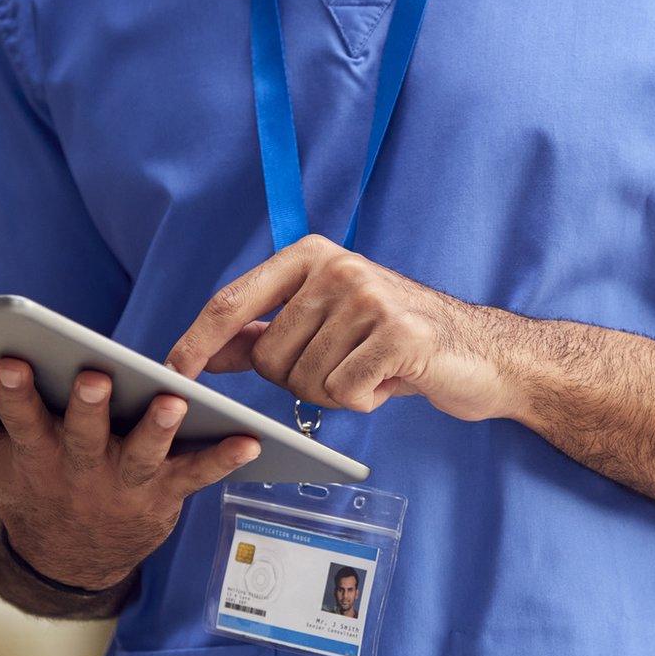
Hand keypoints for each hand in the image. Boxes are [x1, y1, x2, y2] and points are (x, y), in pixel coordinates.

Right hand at [0, 360, 261, 589]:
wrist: (75, 555)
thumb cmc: (28, 487)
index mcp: (33, 453)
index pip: (20, 419)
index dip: (16, 393)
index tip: (11, 360)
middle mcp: (80, 468)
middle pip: (84, 435)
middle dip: (88, 407)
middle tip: (93, 376)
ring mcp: (125, 482)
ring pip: (142, 454)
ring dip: (158, 429)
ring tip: (171, 402)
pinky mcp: (166, 493)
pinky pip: (198, 475)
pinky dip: (224, 459)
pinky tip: (250, 440)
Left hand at [167, 235, 518, 421]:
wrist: (483, 353)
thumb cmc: (396, 340)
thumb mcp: (326, 325)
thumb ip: (265, 332)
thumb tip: (203, 351)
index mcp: (312, 255)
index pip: (232, 301)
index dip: (196, 343)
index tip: (171, 375)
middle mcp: (338, 267)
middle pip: (269, 356)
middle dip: (298, 379)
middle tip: (344, 367)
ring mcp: (371, 297)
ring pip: (306, 380)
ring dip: (334, 392)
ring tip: (372, 370)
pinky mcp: (400, 334)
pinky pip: (344, 393)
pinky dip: (364, 400)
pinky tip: (390, 381)